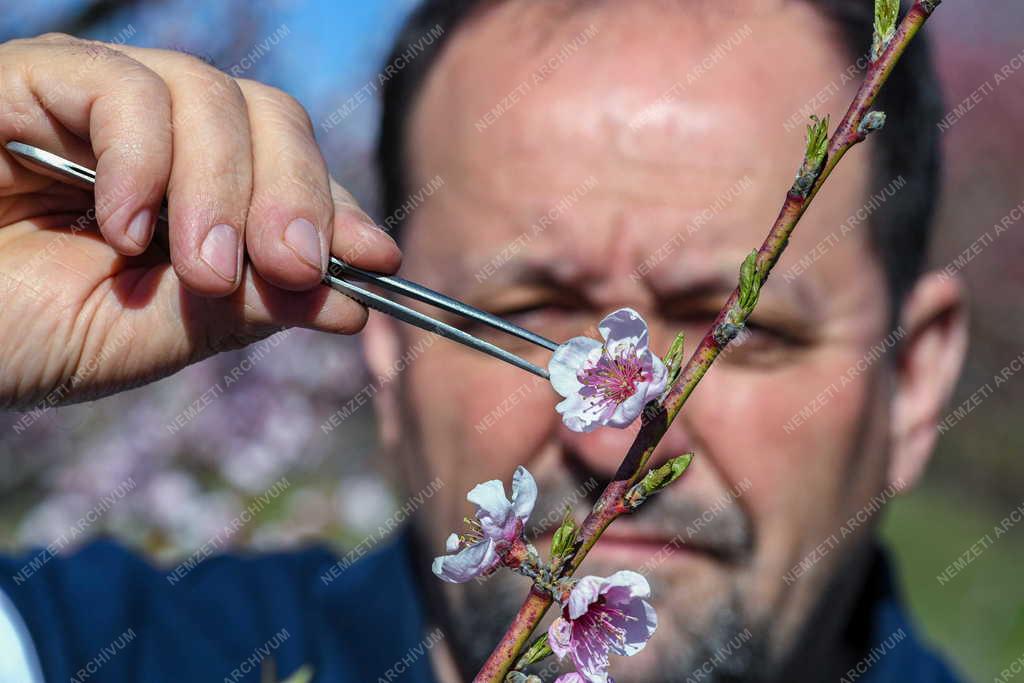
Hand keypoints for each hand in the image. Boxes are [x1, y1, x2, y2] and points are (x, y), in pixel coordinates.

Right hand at [0, 33, 400, 408]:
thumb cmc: (17, 336)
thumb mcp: (153, 336)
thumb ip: (249, 308)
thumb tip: (354, 304)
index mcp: (191, 194)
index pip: (287, 170)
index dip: (336, 207)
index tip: (377, 259)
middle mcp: (154, 138)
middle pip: (268, 117)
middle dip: (295, 196)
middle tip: (293, 267)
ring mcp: (95, 102)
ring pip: (210, 96)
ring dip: (222, 191)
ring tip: (197, 267)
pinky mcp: (35, 79)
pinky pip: (123, 89)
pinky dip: (143, 161)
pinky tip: (122, 227)